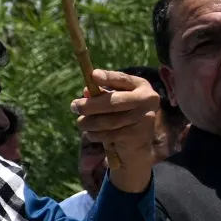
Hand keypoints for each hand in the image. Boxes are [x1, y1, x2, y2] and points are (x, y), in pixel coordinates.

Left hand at [72, 69, 159, 194]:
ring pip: (108, 121)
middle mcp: (147, 100)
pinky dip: (95, 134)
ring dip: (89, 122)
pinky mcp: (137, 135)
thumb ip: (101, 95)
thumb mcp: (115, 102)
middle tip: (73, 106)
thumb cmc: (122, 117)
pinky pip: (108, 134)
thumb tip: (86, 91)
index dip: (108, 77)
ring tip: (80, 123)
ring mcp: (144, 118)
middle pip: (113, 102)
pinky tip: (91, 134)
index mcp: (141, 86)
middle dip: (89, 105)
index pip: (123, 79)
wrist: (137, 145)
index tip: (93, 75)